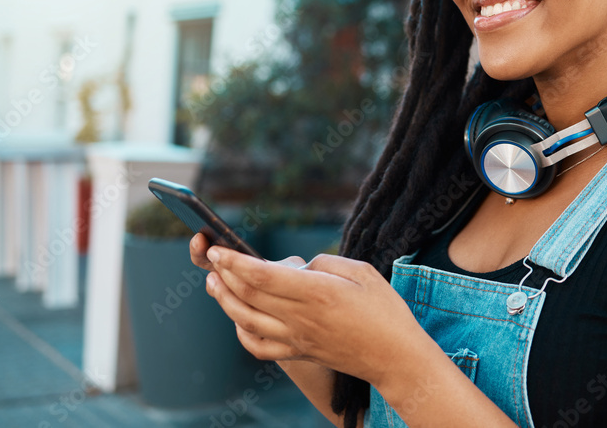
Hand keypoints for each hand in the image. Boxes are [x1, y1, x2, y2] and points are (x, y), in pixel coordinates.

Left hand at [199, 243, 426, 387]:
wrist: (395, 356)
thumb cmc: (384, 310)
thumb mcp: (362, 272)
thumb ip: (326, 263)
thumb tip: (299, 267)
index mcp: (317, 293)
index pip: (263, 276)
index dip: (235, 261)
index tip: (219, 249)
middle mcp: (301, 318)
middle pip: (248, 295)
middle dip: (224, 274)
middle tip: (212, 258)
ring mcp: (297, 339)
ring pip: (246, 320)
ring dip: (224, 300)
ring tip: (214, 282)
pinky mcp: (299, 353)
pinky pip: (259, 347)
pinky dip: (241, 332)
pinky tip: (238, 319)